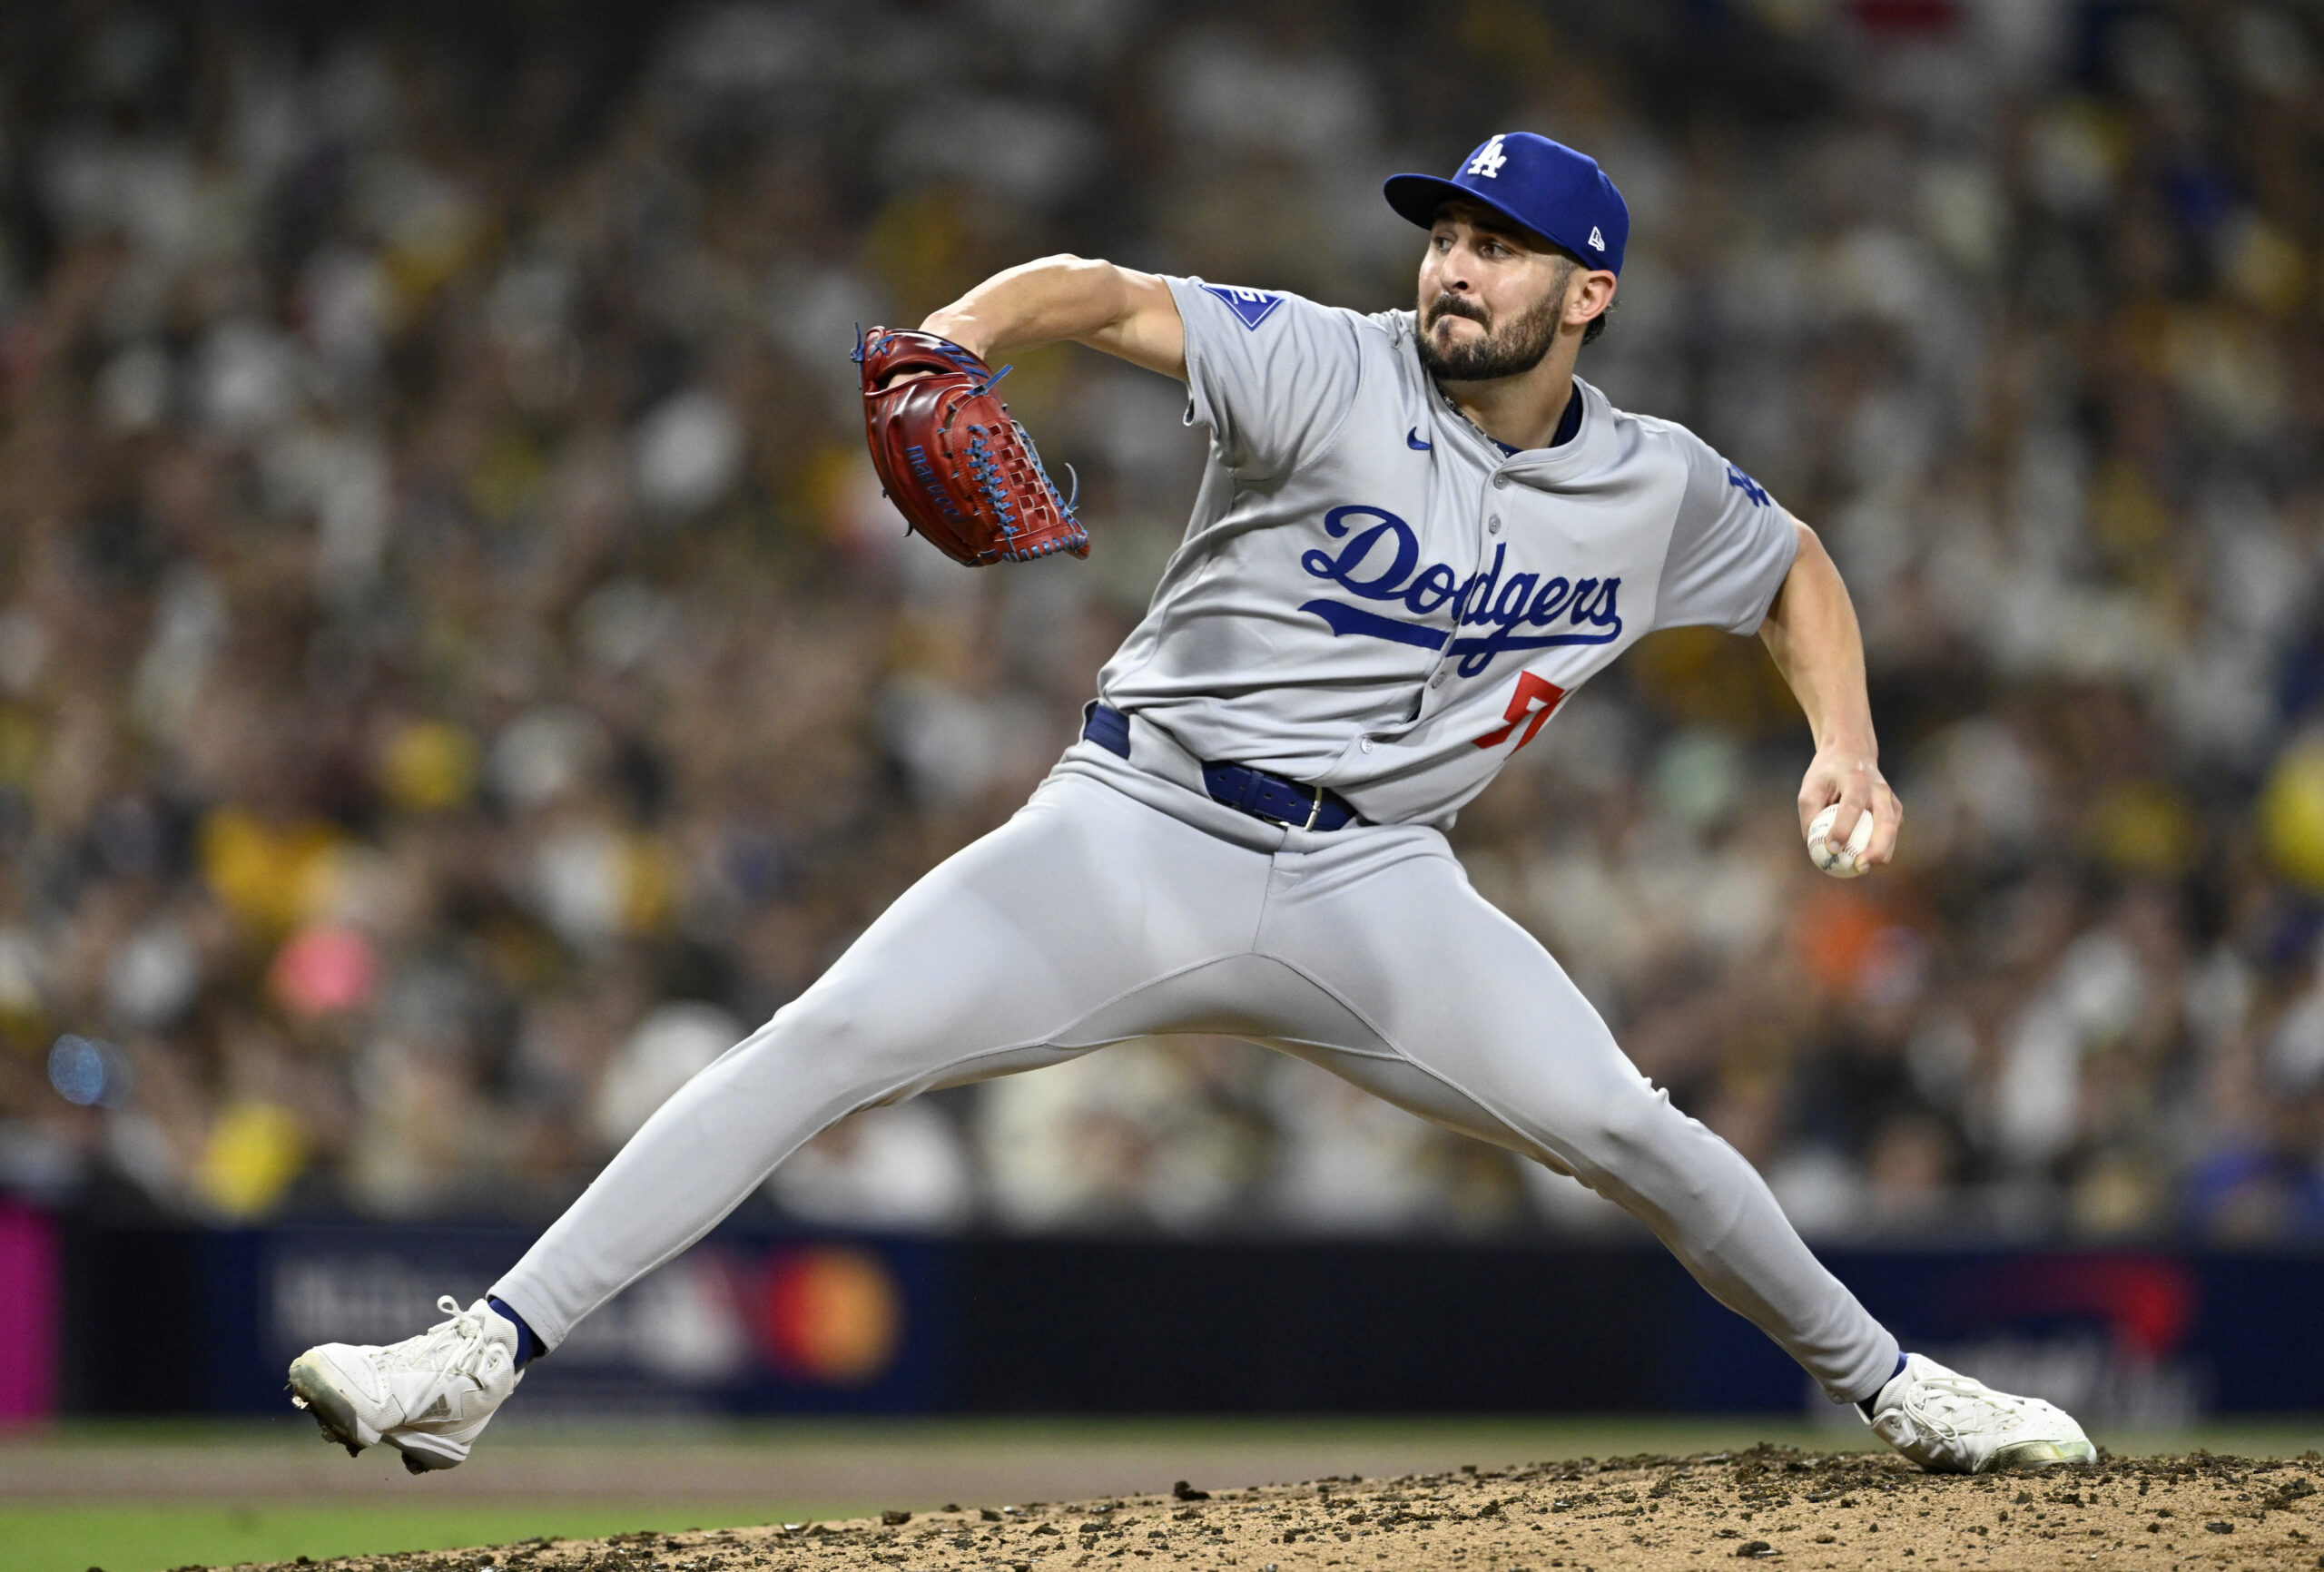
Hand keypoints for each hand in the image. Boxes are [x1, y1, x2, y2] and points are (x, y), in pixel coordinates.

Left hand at [1798, 747, 1901, 870]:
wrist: (1852, 751)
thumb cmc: (1827, 773)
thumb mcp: (1810, 788)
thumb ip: (1810, 816)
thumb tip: (1814, 848)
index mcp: (1856, 780)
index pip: (1852, 807)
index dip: (1843, 828)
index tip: (1831, 848)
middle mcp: (1879, 789)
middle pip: (1885, 821)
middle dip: (1876, 847)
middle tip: (1860, 866)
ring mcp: (1891, 798)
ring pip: (1893, 828)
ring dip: (1882, 851)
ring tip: (1863, 868)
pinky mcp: (1895, 807)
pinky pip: (1891, 831)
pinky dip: (1882, 846)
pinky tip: (1867, 858)